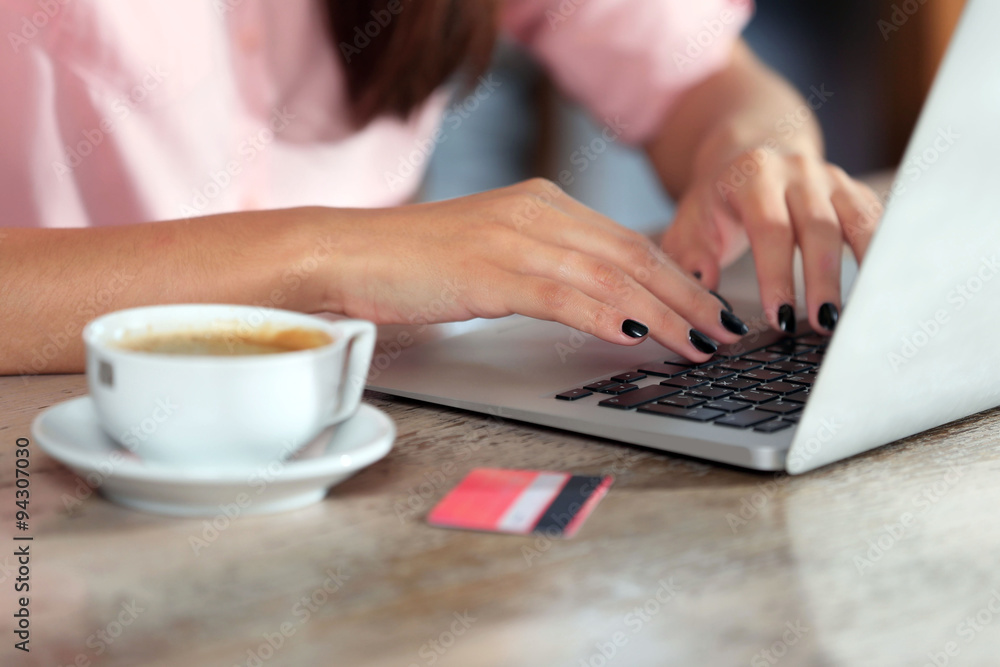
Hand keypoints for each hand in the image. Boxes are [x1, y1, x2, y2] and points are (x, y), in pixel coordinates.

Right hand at [314, 179, 750, 361]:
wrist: (346, 252)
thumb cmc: (414, 263)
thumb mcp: (493, 257)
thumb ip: (544, 270)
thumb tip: (596, 306)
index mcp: (541, 206)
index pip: (627, 242)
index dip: (676, 277)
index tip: (707, 308)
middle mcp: (537, 213)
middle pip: (632, 256)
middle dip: (687, 296)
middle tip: (724, 331)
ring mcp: (513, 239)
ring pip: (609, 276)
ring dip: (662, 314)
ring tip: (698, 346)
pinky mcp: (489, 271)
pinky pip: (561, 294)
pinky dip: (604, 316)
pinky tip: (634, 338)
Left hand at [660, 148, 882, 333]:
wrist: (746, 150)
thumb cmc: (717, 196)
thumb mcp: (691, 220)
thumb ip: (692, 253)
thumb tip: (705, 281)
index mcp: (754, 176)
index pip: (770, 228)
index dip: (777, 274)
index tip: (780, 316)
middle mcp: (797, 172)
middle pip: (819, 227)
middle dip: (822, 279)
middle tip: (822, 323)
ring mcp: (831, 178)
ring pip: (857, 221)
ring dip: (863, 268)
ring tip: (859, 313)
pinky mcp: (852, 190)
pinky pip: (875, 220)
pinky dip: (883, 253)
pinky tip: (884, 288)